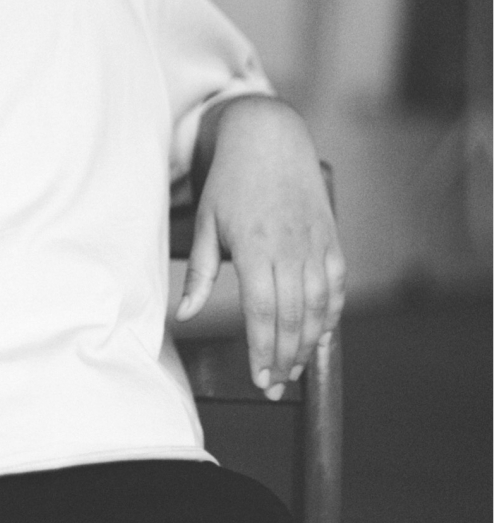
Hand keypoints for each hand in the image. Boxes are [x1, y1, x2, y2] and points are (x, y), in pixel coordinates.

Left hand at [175, 96, 346, 398]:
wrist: (270, 139)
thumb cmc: (231, 181)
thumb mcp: (206, 222)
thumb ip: (200, 272)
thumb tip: (185, 314)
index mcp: (255, 248)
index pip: (263, 313)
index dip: (262, 350)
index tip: (259, 378)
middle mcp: (291, 249)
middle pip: (293, 318)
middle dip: (285, 357)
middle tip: (274, 384)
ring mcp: (316, 244)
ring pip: (319, 307)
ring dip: (308, 343)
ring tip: (294, 368)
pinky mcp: (331, 238)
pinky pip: (336, 286)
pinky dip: (331, 314)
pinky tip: (321, 335)